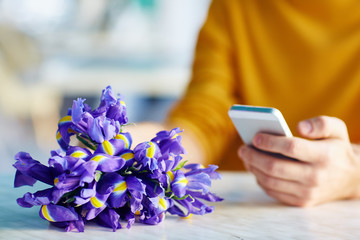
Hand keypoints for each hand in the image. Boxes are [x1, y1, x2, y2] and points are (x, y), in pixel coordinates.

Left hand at [239, 116, 359, 206]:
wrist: (349, 179)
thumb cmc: (336, 148)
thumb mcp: (337, 130)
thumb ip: (321, 123)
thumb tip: (300, 127)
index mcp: (324, 156)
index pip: (291, 148)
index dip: (270, 142)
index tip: (255, 137)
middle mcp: (315, 177)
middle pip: (275, 167)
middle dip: (254, 157)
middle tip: (243, 148)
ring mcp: (307, 192)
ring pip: (270, 181)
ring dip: (253, 168)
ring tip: (246, 157)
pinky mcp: (301, 202)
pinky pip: (273, 191)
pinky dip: (260, 179)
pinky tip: (255, 168)